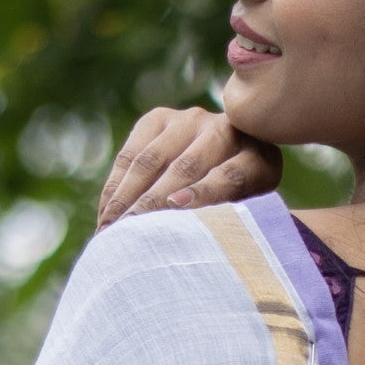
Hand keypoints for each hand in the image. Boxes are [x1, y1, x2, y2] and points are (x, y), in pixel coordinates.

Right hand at [96, 101, 278, 229]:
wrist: (226, 159)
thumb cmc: (236, 207)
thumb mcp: (242, 218)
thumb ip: (223, 226)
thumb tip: (185, 247)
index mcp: (258, 159)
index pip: (231, 176)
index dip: (204, 194)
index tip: (177, 209)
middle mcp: (227, 130)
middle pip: (185, 168)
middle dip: (152, 205)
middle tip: (129, 238)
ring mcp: (191, 119)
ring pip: (150, 160)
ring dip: (125, 198)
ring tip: (108, 232)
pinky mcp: (159, 118)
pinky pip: (130, 155)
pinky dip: (115, 188)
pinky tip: (105, 216)